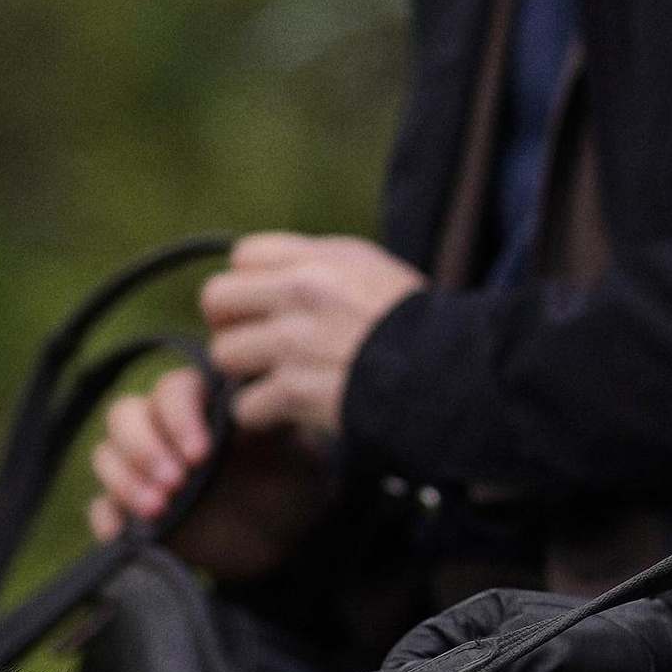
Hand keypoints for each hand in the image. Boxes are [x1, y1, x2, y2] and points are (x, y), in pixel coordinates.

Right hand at [88, 363, 337, 579]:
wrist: (288, 536)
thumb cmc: (292, 479)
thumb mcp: (294, 449)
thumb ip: (269, 423)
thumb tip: (240, 408)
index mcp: (203, 403)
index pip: (171, 390)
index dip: (178, 418)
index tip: (200, 454)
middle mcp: (165, 428)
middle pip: (124, 415)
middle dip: (143, 448)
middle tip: (174, 483)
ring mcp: (145, 468)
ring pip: (106, 455)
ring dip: (125, 481)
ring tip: (159, 510)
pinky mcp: (133, 509)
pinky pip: (101, 506)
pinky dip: (107, 517)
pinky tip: (121, 532)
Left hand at [200, 231, 424, 440]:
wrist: (454, 374)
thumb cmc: (421, 328)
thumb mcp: (375, 272)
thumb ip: (321, 268)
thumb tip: (271, 279)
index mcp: (323, 258)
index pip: (243, 255)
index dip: (247, 285)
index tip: (259, 308)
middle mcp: (303, 292)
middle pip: (217, 298)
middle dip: (229, 326)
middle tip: (252, 347)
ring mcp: (296, 341)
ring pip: (225, 354)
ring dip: (246, 375)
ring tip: (277, 382)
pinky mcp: (297, 389)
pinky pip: (246, 405)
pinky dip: (264, 416)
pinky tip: (290, 413)